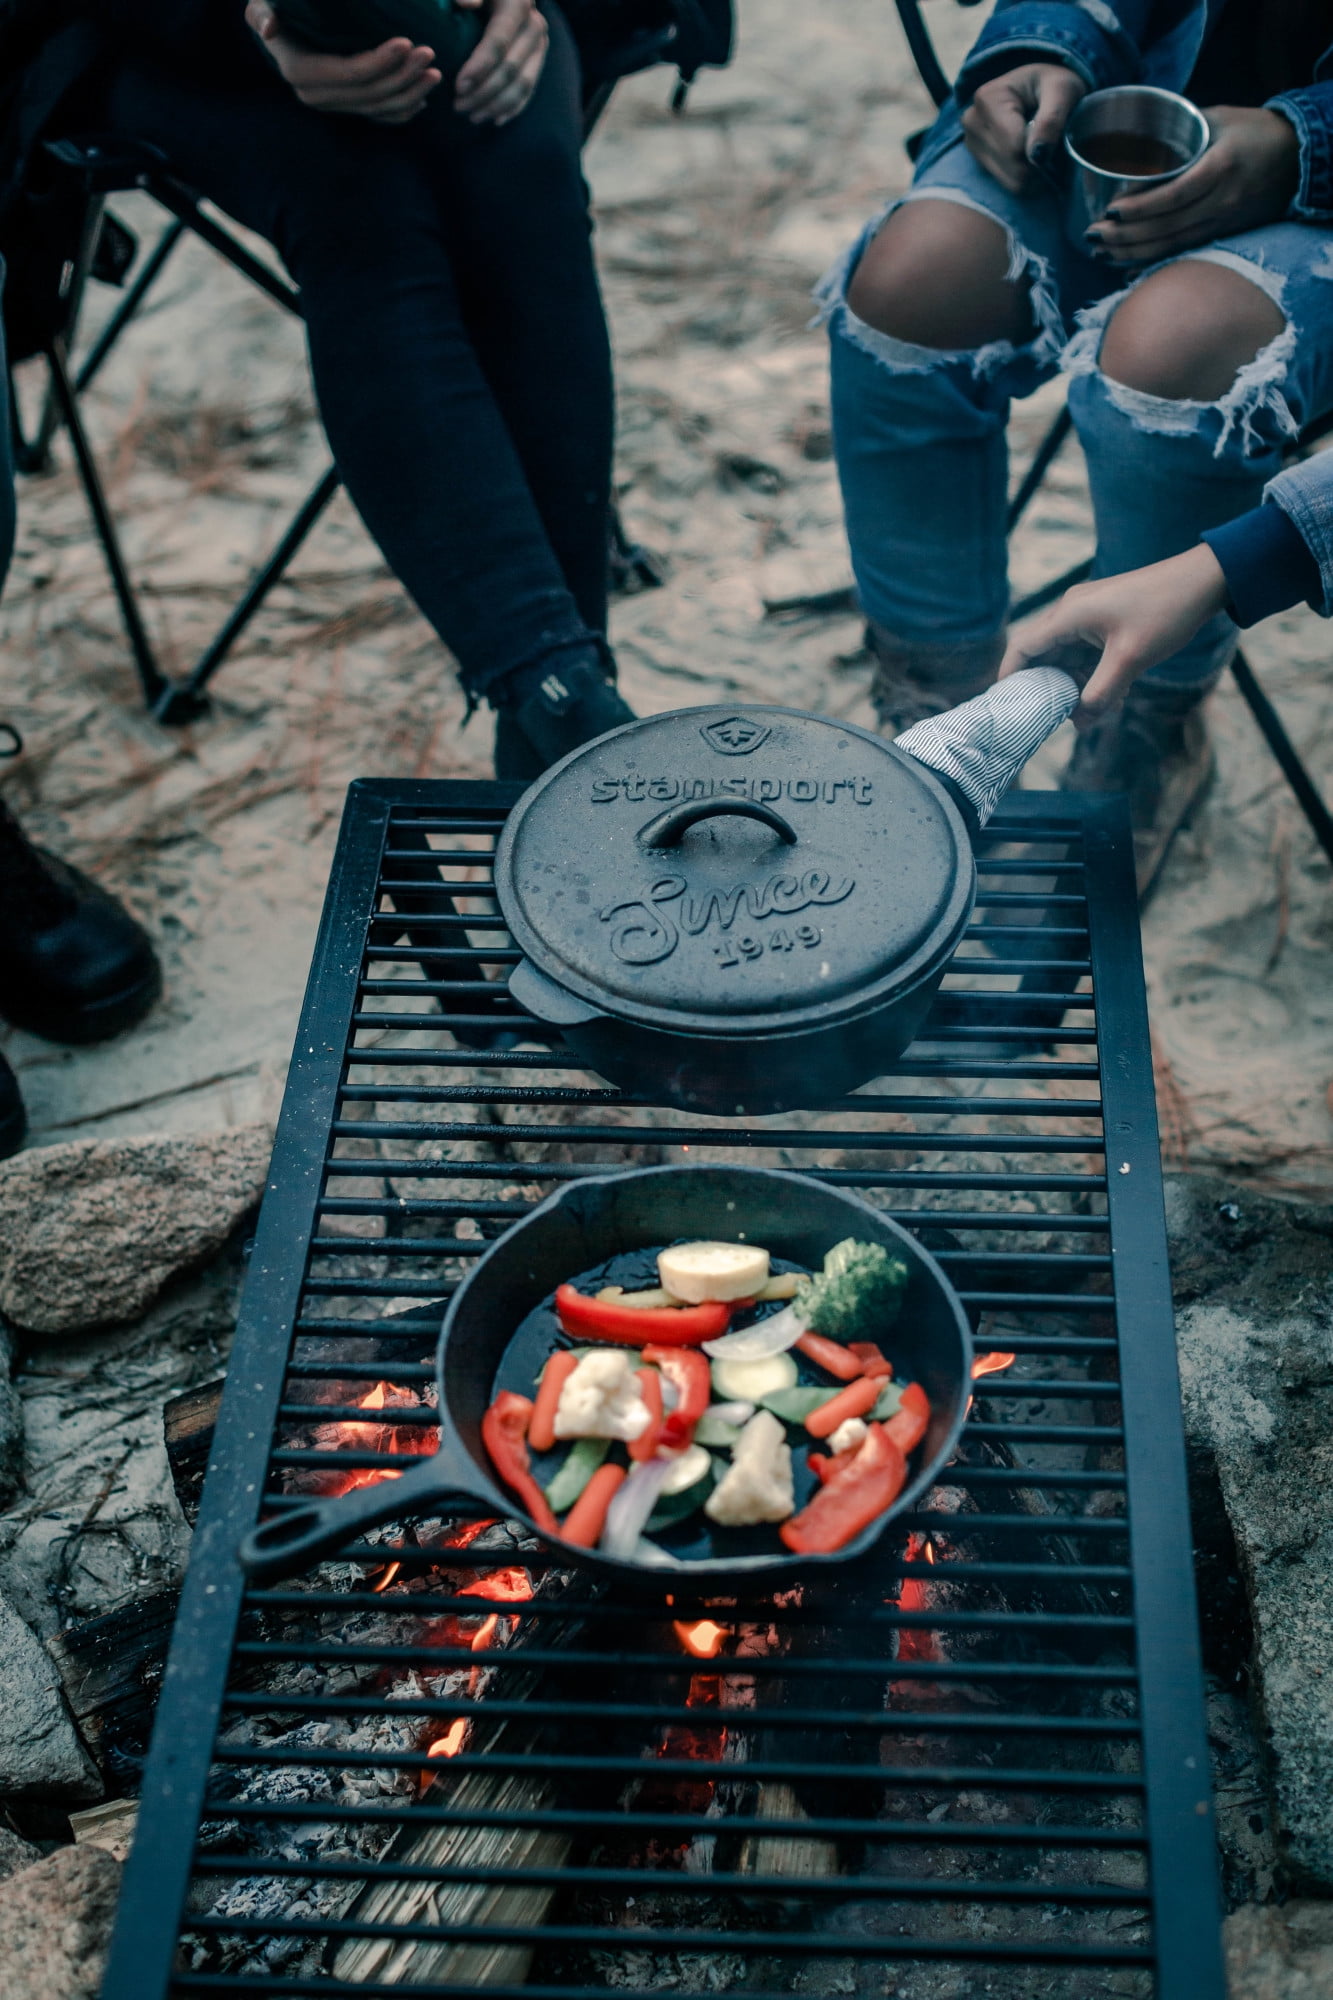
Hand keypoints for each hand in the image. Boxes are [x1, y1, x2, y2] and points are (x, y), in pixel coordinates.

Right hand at [246, 0, 440, 121]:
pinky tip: (422, 98)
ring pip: (378, 108)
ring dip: (410, 93)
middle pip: (369, 94)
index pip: (350, 73)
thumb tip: (269, 27)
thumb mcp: (261, 3)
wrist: (278, 21)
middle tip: (430, 54)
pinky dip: (402, 110)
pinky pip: (379, 116)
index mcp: (301, 72)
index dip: (381, 62)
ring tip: (435, 73)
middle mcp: (316, 96)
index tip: (407, 42)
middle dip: (403, 77)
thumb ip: (262, 12)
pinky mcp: (346, 107)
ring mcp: (333, 105)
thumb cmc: (274, 4)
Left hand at [454, 0, 548, 124]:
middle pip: (510, 69)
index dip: (478, 68)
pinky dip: (513, 108)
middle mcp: (534, 25)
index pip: (498, 43)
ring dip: (496, 105)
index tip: (458, 86)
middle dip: (483, 92)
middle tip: (458, 106)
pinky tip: (495, 120)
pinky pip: (529, 90)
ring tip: (471, 116)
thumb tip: (466, 3)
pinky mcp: (539, 58)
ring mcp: (539, 44)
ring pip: (521, 84)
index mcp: (517, 5)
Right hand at [962, 63, 1087, 193]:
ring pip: (1010, 181)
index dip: (1041, 151)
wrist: (1040, 86)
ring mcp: (971, 141)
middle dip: (1037, 161)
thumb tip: (1037, 156)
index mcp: (988, 99)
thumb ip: (1052, 119)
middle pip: (1012, 167)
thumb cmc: (1054, 84)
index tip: (1054, 137)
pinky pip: (1007, 183)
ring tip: (1037, 143)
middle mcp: (972, 120)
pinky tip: (1026, 151)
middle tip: (1048, 140)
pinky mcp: (977, 158)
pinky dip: (1024, 174)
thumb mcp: (1063, 90)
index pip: (1014, 148)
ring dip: (1032, 169)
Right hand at [998, 545, 1228, 726]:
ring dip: (1076, 684)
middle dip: (1049, 688)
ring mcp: (1089, 614)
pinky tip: (1112, 693)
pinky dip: (1093, 674)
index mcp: (1069, 615)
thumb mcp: (1129, 660)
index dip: (1010, 677)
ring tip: (1094, 710)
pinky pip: (1087, 652)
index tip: (1008, 706)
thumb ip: (1100, 693)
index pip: (1023, 648)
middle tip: (1057, 718)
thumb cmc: (1165, 612)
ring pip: (1067, 657)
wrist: (1203, 581)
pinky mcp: (1106, 618)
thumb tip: (1080, 723)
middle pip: (1043, 655)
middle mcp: (1072, 612)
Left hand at [1086, 106, 1298, 262]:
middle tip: (1092, 236)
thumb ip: (1180, 129)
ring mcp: (1224, 221)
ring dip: (1132, 252)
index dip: (1141, 207)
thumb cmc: (1254, 131)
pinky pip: (1183, 252)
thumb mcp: (1219, 118)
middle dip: (1125, 235)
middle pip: (1167, 226)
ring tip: (1099, 252)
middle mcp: (1222, 201)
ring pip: (1173, 244)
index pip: (1174, 195)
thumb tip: (1134, 135)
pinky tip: (1126, 267)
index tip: (1110, 210)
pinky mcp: (1223, 234)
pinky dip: (1153, 261)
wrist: (1297, 157)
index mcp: (1221, 167)